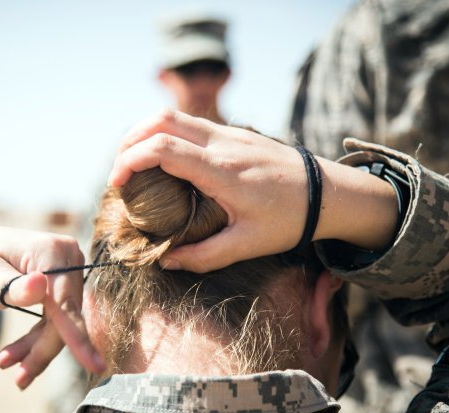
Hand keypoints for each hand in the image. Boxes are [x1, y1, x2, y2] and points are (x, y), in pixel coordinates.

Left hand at [0, 225, 103, 388]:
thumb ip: (12, 287)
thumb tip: (41, 285)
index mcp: (51, 251)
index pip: (65, 303)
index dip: (77, 337)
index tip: (93, 366)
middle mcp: (68, 257)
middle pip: (66, 315)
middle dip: (43, 349)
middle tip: (19, 380)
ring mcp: (68, 269)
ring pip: (62, 321)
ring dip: (38, 347)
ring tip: (6, 363)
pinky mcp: (63, 283)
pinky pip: (57, 317)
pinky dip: (38, 337)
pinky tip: (16, 354)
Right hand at [109, 110, 397, 271]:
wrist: (330, 193)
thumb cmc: (289, 220)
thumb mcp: (247, 245)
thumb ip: (203, 256)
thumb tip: (166, 261)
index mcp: (221, 170)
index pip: (162, 147)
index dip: (130, 160)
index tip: (118, 184)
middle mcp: (222, 143)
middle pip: (160, 119)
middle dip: (129, 141)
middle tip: (119, 171)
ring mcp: (230, 133)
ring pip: (175, 115)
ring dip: (146, 132)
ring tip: (134, 163)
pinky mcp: (235, 132)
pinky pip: (191, 123)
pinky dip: (166, 134)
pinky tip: (164, 160)